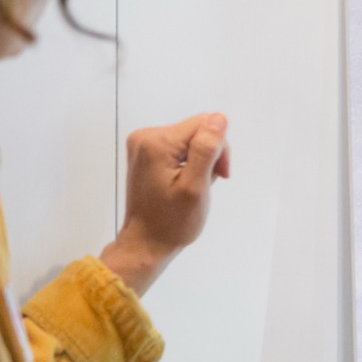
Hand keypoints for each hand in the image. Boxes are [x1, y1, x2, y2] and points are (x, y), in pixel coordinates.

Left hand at [100, 112, 230, 295]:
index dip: (219, 148)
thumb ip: (206, 150)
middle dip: (209, 154)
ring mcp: (142, 144)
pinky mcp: (144, 152)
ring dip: (200, 160)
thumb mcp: (195, 187)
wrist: (145, 243)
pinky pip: (178, 146)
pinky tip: (184, 182)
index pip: (205, 124)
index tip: (218, 176)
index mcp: (157, 142)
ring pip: (189, 138)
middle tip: (207, 184)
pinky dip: (188, 162)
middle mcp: (145, 136)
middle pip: (196, 129)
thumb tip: (218, 118)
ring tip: (195, 186)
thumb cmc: (172, 222)